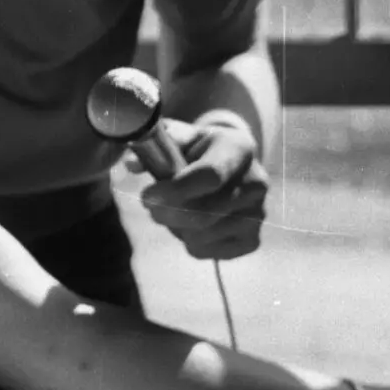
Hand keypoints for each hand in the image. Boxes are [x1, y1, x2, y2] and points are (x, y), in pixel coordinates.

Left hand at [125, 115, 267, 259]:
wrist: (231, 166)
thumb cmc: (198, 149)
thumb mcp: (181, 136)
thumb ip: (157, 145)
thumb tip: (131, 163)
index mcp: (239, 149)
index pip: (209, 176)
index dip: (174, 190)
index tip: (146, 195)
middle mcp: (256, 183)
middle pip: (202, 213)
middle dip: (165, 213)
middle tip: (151, 205)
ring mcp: (258, 214)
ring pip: (200, 237)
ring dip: (176, 227)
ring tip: (176, 210)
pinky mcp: (252, 240)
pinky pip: (207, 252)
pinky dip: (190, 242)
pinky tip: (193, 224)